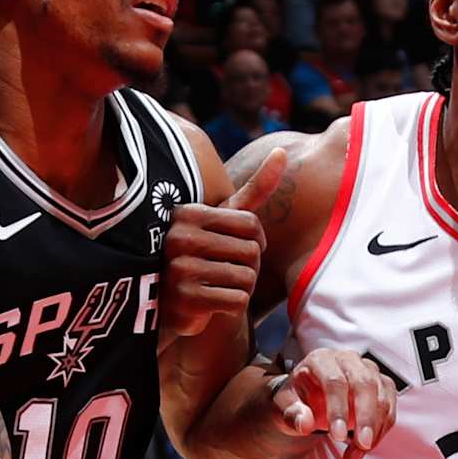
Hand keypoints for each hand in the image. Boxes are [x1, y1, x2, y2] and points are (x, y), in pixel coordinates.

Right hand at [159, 151, 286, 340]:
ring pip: (246, 278)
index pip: (250, 225)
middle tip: (228, 273)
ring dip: (243, 287)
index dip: (256, 242)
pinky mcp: (185, 299)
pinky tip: (215, 305)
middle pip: (251, 252)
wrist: (175, 306)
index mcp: (188, 214)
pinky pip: (237, 301)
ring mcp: (179, 269)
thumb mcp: (224, 220)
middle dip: (250, 267)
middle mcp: (180, 238)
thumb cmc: (206, 256)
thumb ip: (254, 189)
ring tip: (221, 287)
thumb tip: (281, 152)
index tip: (240, 250)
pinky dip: (234, 306)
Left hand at [268, 347, 397, 458]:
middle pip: (365, 384)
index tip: (337, 436)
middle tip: (361, 444)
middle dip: (366, 418)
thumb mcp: (285, 406)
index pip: (335, 381)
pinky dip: (382, 430)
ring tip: (359, 452)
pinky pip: (389, 407)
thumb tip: (304, 424)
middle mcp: (347, 360)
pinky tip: (366, 447)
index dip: (338, 409)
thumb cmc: (298, 398)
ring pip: (382, 396)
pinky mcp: (382, 385)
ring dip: (375, 428)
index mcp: (321, 359)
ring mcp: (368, 370)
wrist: (309, 396)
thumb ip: (292, 414)